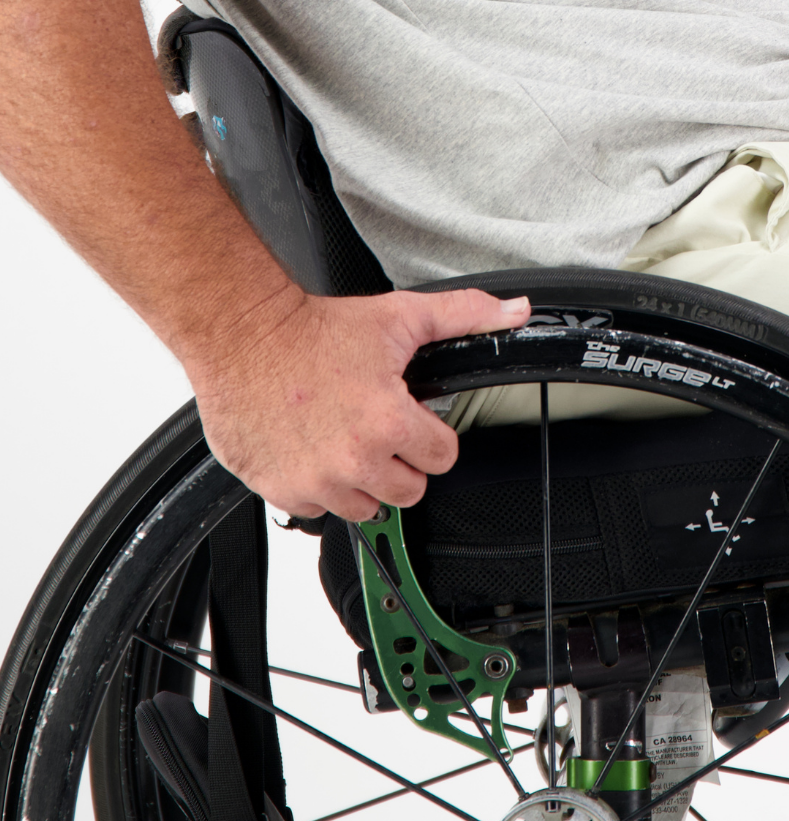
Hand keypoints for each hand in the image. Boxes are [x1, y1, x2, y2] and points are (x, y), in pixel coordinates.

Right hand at [186, 285, 530, 518]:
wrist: (243, 334)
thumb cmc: (314, 329)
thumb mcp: (400, 316)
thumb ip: (464, 316)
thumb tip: (514, 312)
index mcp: (388, 422)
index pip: (443, 457)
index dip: (432, 434)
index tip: (414, 419)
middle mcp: (353, 460)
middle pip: (408, 490)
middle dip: (401, 460)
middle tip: (379, 428)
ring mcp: (315, 481)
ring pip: (364, 506)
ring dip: (361, 478)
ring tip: (346, 438)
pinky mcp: (280, 490)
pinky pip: (316, 508)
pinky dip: (318, 485)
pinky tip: (313, 448)